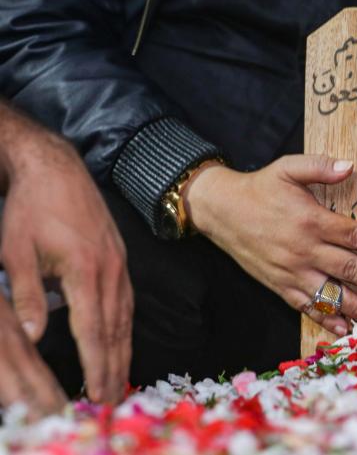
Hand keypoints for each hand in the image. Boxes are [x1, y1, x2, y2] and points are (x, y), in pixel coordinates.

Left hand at [0, 124, 131, 405]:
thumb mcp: (16, 251)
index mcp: (84, 270)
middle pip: (115, 328)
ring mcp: (119, 263)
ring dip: (123, 351)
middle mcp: (109, 270)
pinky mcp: (119, 257)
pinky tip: (122, 341)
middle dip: (114, 367)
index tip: (97, 393)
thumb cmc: (30, 209)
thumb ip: (28, 296)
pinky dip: (125, 327)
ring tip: (121, 380)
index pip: (92, 328)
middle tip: (113, 400)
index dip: (95, 364)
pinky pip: (127, 300)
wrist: (56, 169)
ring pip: (125, 316)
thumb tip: (34, 338)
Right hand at [185, 155, 356, 336]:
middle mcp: (305, 250)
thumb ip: (320, 166)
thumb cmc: (260, 188)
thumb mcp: (288, 168)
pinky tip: (344, 330)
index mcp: (312, 221)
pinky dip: (326, 320)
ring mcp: (292, 271)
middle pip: (350, 270)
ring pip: (331, 294)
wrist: (220, 210)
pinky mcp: (279, 285)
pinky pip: (306, 306)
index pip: (356, 237)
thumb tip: (350, 166)